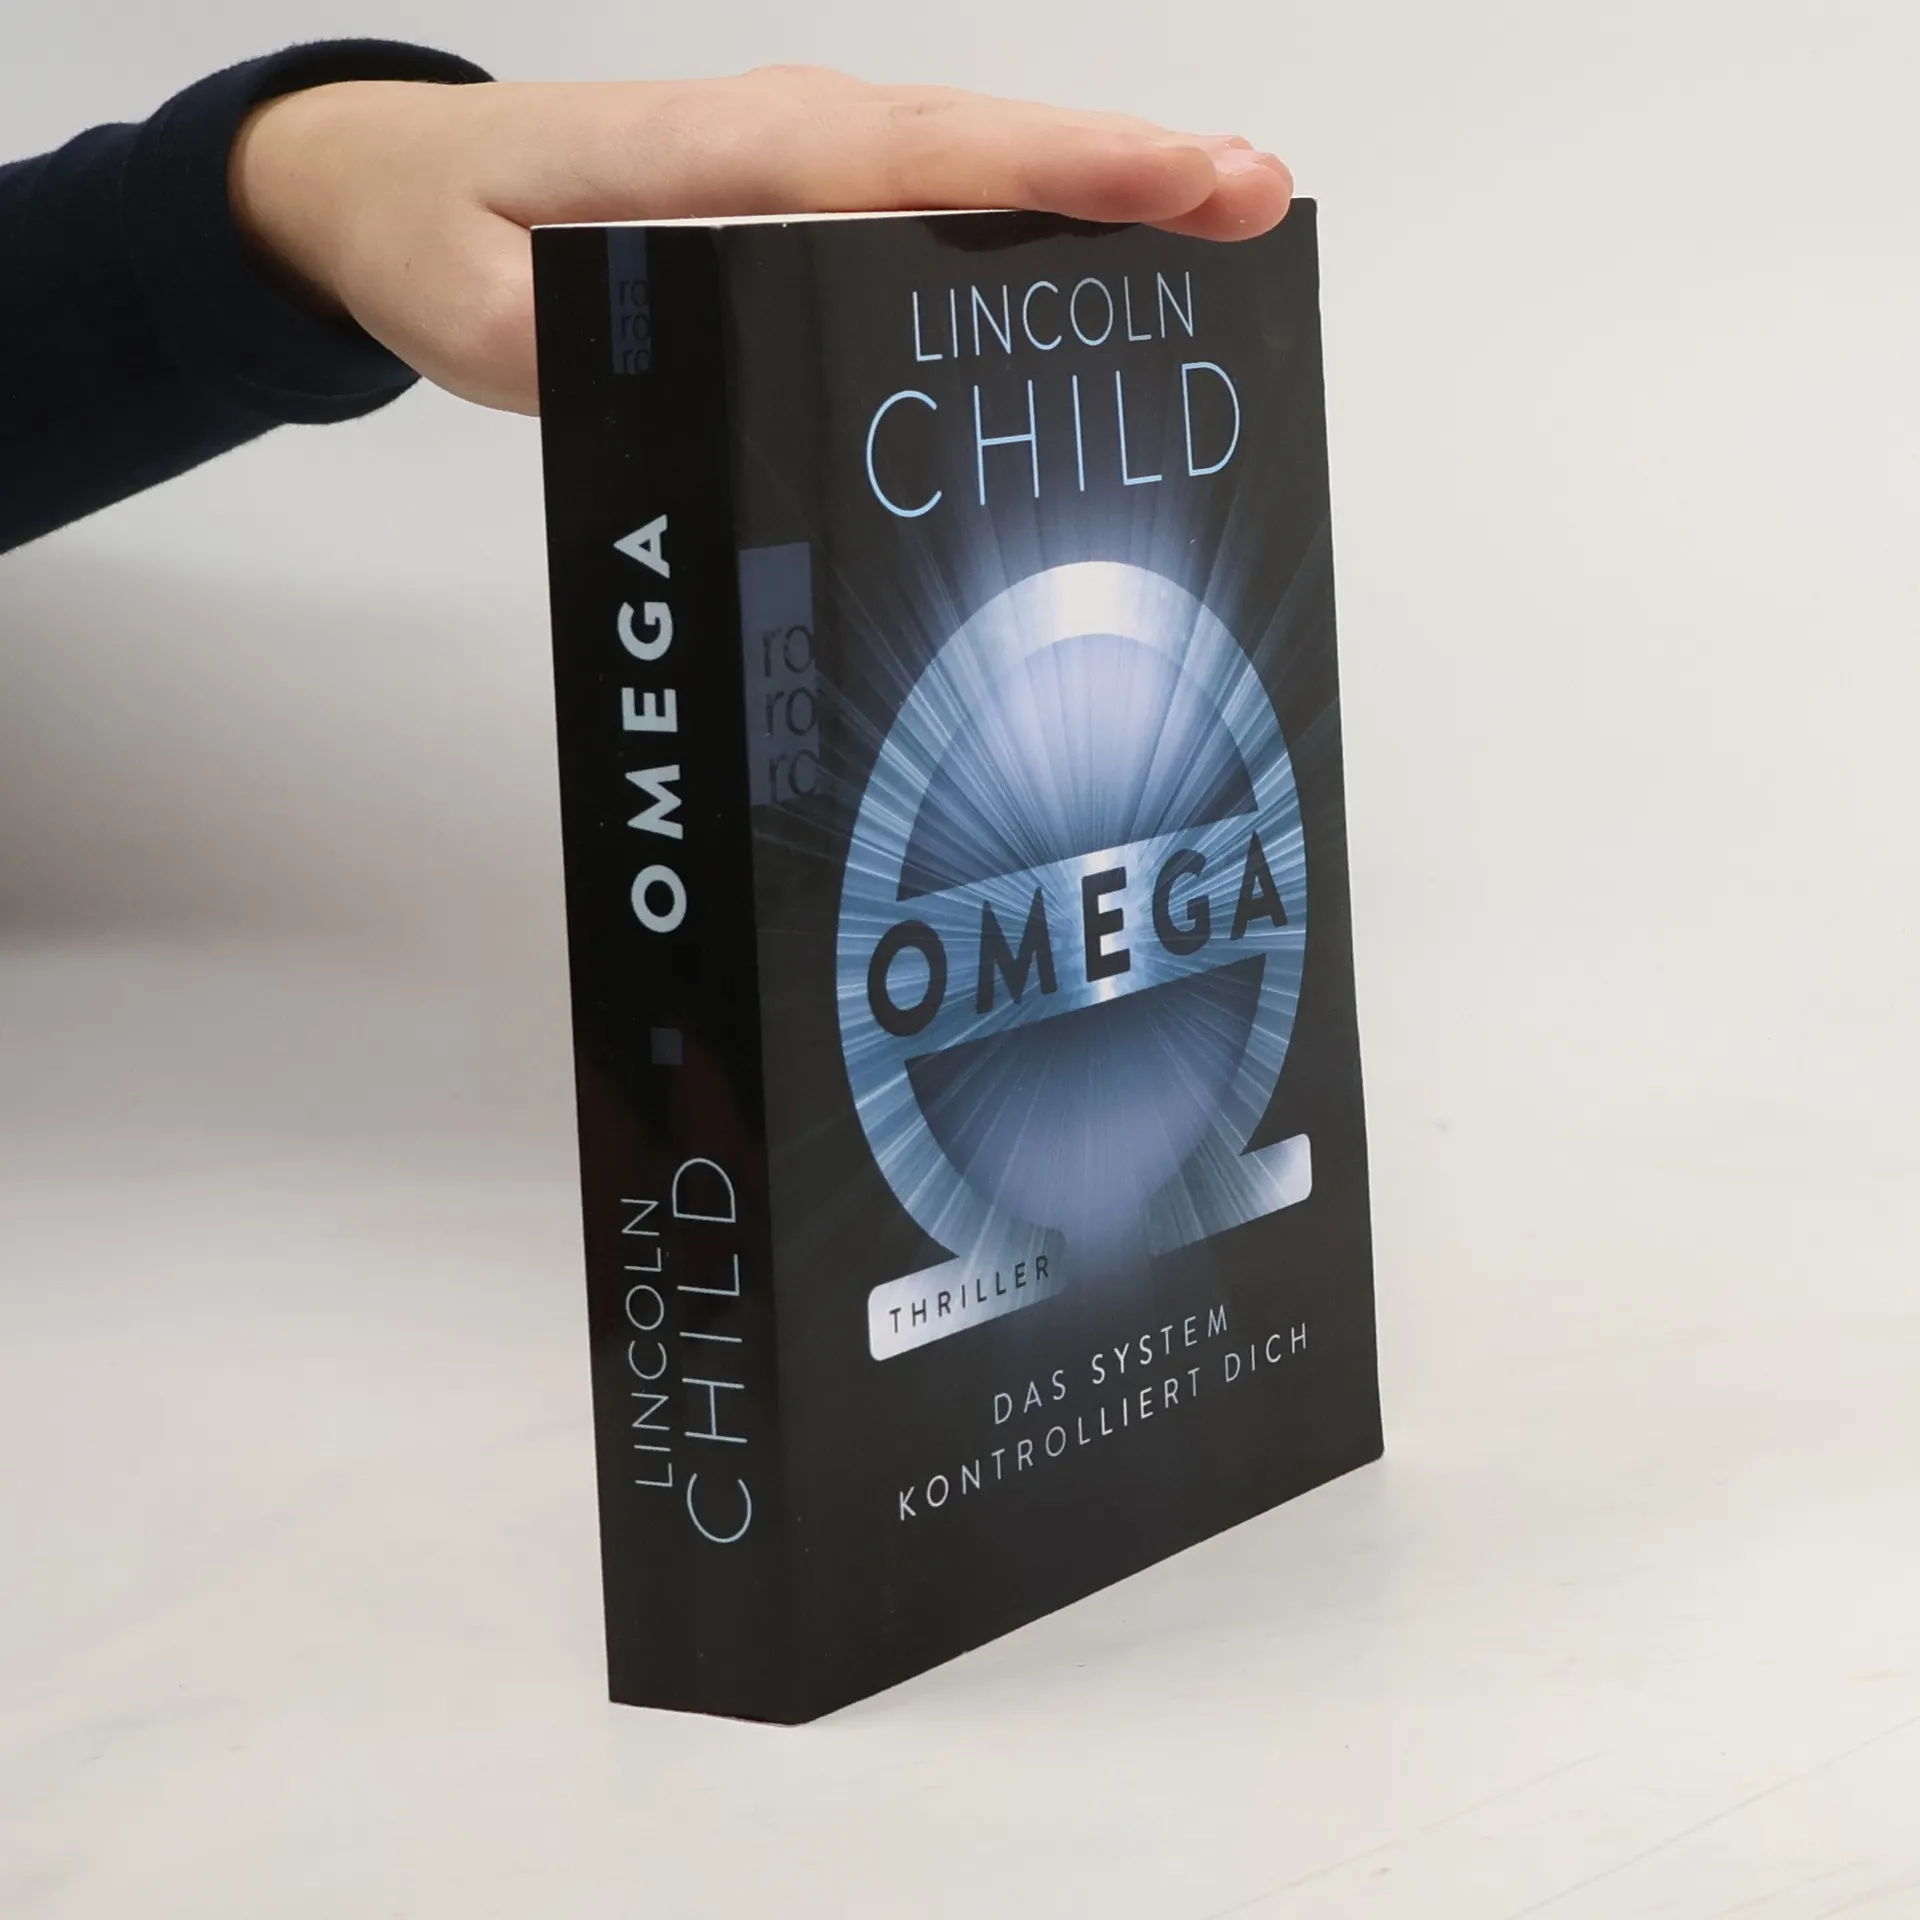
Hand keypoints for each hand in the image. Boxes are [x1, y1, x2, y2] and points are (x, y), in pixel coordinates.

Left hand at [228, 67, 1292, 414]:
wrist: (393, 185)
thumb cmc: (444, 231)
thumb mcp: (475, 307)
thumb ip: (568, 340)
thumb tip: (677, 377)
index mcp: (722, 155)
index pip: (915, 156)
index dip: (1054, 166)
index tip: (1178, 181)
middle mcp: (783, 144)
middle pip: (980, 149)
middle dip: (1126, 170)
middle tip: (1260, 198)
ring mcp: (801, 171)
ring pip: (974, 168)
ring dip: (1100, 189)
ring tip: (1226, 217)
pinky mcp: (802, 207)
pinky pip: (936, 203)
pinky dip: (1029, 217)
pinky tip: (1101, 253)